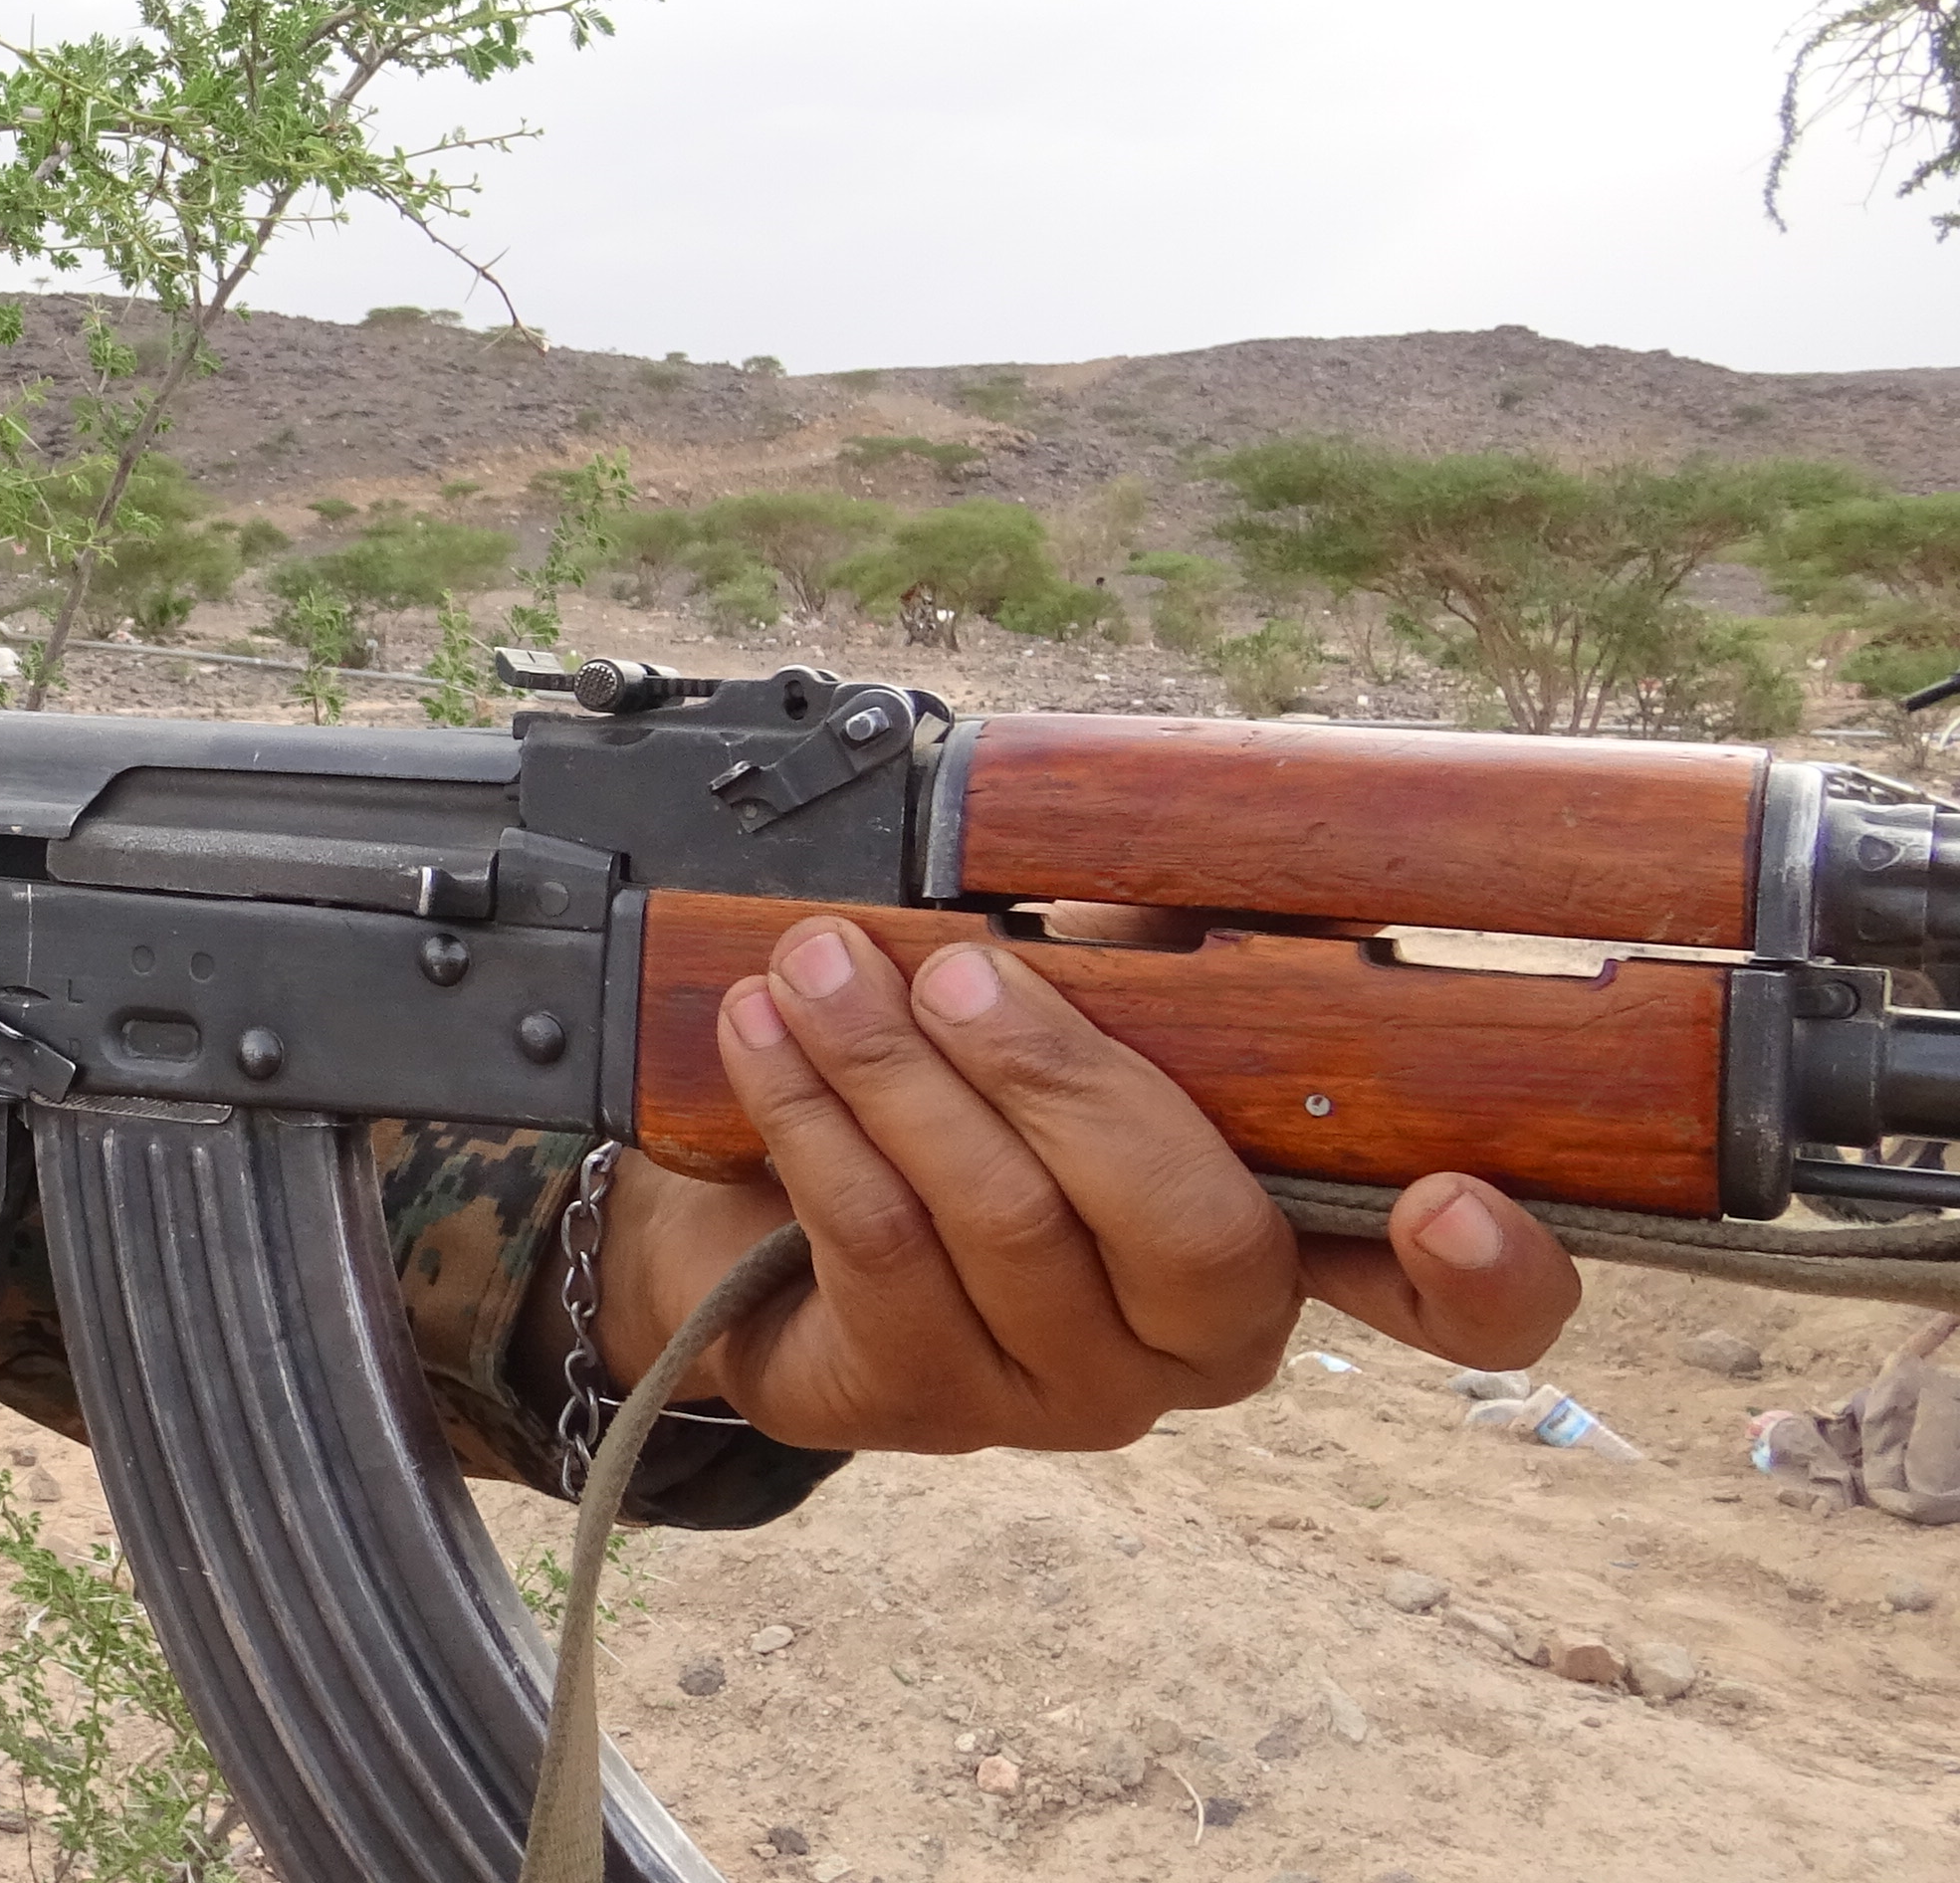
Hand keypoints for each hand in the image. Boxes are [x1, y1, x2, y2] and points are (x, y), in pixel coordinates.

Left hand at [594, 914, 1581, 1452]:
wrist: (772, 1221)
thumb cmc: (973, 1094)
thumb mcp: (1091, 1009)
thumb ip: (1170, 952)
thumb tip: (1220, 849)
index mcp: (1295, 1242)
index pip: (1461, 1315)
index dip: (1488, 1278)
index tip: (1453, 1196)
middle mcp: (1204, 1344)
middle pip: (1186, 1232)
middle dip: (1061, 1079)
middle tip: (956, 970)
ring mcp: (1069, 1393)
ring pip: (1005, 1227)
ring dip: (896, 1072)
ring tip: (819, 965)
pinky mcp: (926, 1405)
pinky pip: (879, 1248)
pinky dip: (814, 1119)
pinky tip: (766, 1036)